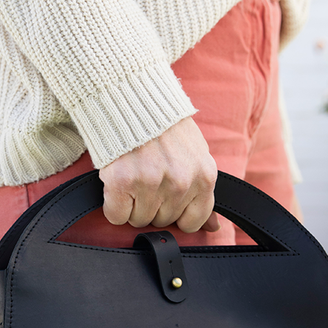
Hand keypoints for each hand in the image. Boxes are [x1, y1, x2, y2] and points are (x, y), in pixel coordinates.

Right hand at [99, 117, 218, 233]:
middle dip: (153, 204)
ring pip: (138, 220)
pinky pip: (116, 216)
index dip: (177, 213)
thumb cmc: (166, 128)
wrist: (133, 99)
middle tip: (147, 177)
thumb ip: (203, 192)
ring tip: (133, 176)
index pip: (193, 222)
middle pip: (162, 221)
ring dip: (132, 204)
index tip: (167, 196)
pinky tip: (117, 184)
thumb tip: (214, 229)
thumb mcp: (196, 155)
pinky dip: (113, 204)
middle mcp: (181, 183)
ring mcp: (151, 183)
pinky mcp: (122, 182)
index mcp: (204, 177)